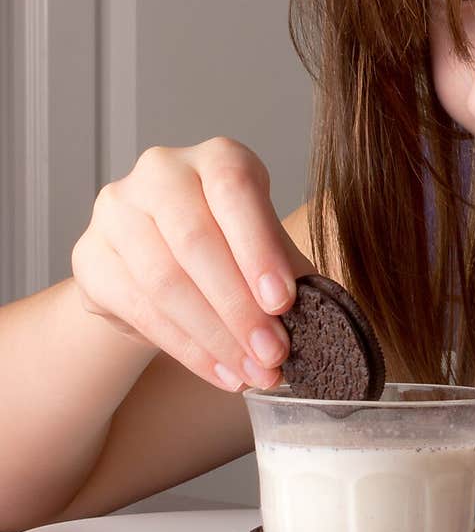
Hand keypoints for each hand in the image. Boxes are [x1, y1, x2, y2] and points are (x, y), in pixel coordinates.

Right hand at [72, 138, 313, 391]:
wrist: (157, 264)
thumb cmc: (228, 249)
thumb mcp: (266, 248)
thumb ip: (289, 271)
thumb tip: (325, 316)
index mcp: (216, 158)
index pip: (234, 190)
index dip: (259, 247)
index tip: (284, 302)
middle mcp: (160, 172)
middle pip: (195, 240)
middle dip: (239, 306)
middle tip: (274, 353)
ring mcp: (117, 212)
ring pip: (164, 280)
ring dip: (215, 336)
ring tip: (253, 372)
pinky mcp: (91, 258)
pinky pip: (140, 310)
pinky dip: (187, 349)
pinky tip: (221, 372)